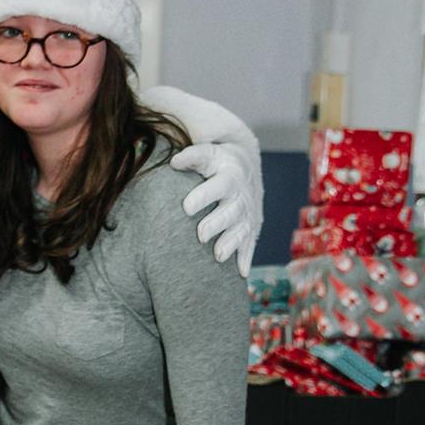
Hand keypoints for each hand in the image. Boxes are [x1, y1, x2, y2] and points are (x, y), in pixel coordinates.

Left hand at [171, 140, 262, 277]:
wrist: (244, 168)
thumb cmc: (215, 162)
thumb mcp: (207, 151)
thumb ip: (193, 153)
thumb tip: (175, 158)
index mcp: (228, 175)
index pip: (217, 182)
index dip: (202, 191)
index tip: (184, 199)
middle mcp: (239, 196)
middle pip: (231, 211)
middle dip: (217, 223)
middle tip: (200, 234)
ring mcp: (245, 214)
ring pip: (240, 230)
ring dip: (230, 243)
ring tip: (217, 255)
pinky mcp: (248, 228)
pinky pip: (248, 244)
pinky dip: (244, 258)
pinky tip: (240, 273)